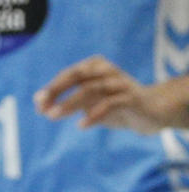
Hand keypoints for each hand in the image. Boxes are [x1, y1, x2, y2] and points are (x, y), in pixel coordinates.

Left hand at [37, 55, 187, 133]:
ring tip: (53, 116)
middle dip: (56, 90)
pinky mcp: (133, 97)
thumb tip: (40, 105)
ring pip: (91, 88)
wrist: (153, 112)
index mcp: (94, 66)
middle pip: (77, 76)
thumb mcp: (89, 104)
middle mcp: (107, 69)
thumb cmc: (115, 106)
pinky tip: (81, 125)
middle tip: (41, 106)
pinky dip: (94, 114)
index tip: (38, 104)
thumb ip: (67, 102)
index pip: (68, 75)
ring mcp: (121, 81)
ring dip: (70, 103)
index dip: (51, 88)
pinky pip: (111, 102)